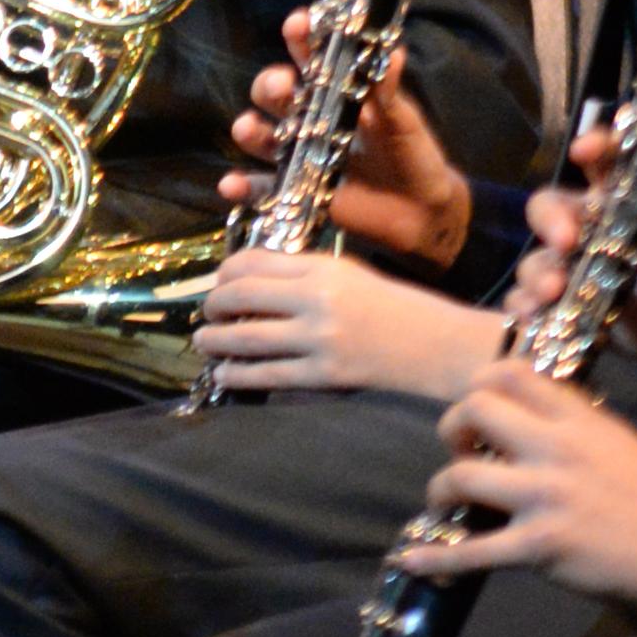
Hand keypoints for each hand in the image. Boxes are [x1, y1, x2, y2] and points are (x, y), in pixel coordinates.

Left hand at [191, 249, 503, 405]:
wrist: (433, 344)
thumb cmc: (389, 304)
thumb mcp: (348, 273)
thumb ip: (302, 273)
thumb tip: (249, 282)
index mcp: (321, 268)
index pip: (254, 262)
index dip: (225, 273)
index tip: (217, 283)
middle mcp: (316, 299)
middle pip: (243, 297)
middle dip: (214, 306)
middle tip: (205, 314)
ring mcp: (319, 339)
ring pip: (248, 338)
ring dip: (216, 341)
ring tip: (203, 342)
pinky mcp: (324, 374)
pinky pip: (268, 374)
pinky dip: (238, 374)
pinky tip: (223, 374)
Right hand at [221, 15, 474, 267]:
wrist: (420, 209)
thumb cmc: (411, 153)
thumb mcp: (403, 120)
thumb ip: (390, 91)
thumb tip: (394, 51)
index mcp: (335, 91)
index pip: (311, 58)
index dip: (301, 38)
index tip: (299, 24)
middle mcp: (308, 118)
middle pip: (275, 94)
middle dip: (271, 84)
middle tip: (283, 86)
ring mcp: (298, 155)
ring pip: (261, 137)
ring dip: (249, 130)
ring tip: (249, 128)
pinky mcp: (295, 191)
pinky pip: (262, 190)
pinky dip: (243, 188)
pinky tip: (231, 185)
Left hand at [405, 360, 636, 605]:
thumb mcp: (615, 439)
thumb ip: (570, 424)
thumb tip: (527, 419)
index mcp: (577, 418)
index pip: (509, 372)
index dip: (479, 386)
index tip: (477, 412)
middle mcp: (555, 448)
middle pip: (473, 410)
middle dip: (452, 430)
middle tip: (460, 453)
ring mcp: (546, 497)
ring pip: (461, 477)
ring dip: (440, 490)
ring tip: (444, 503)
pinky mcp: (542, 546)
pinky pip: (473, 551)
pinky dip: (435, 557)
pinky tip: (411, 559)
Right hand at [509, 120, 636, 372]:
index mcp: (621, 199)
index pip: (601, 162)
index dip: (591, 149)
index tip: (584, 150)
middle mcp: (589, 228)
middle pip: (551, 208)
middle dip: (551, 220)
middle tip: (567, 241)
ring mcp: (574, 268)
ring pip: (537, 259)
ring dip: (538, 273)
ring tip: (553, 292)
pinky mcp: (567, 306)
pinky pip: (531, 303)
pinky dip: (525, 309)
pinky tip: (534, 319)